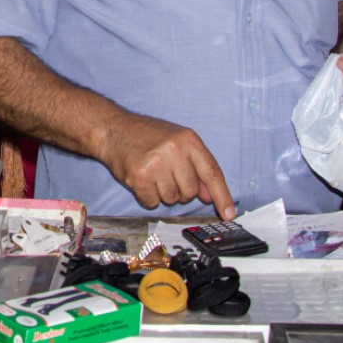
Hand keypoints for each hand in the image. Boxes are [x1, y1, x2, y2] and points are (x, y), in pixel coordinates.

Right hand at [100, 111, 234, 219]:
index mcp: (188, 140)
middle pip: (191, 191)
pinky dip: (148, 196)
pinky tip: (142, 179)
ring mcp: (156, 163)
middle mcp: (174, 150)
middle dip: (181, 189)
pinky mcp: (139, 176)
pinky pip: (153, 202)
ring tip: (153, 173)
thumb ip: (196, 166)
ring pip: (172, 199)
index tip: (229, 213)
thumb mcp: (177, 142)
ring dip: (163, 192)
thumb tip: (210, 195)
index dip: (222, 196)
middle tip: (166, 173)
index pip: (212, 173)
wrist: (113, 129)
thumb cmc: (147, 136)